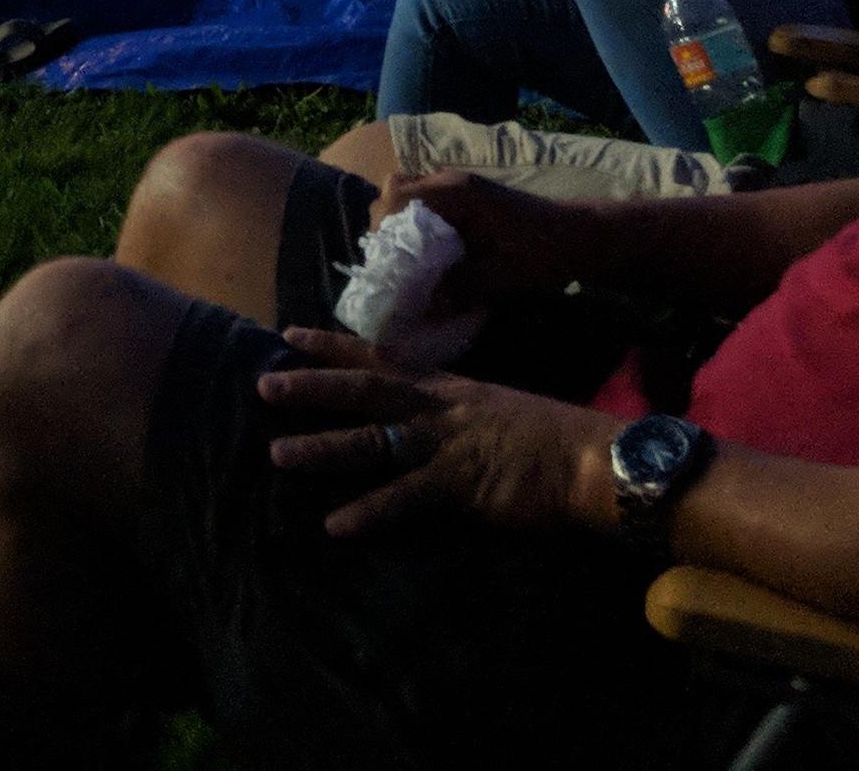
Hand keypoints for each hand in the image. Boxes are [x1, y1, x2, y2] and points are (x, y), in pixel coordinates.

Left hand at [256, 331, 619, 538]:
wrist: (596, 459)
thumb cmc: (556, 439)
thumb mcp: (499, 411)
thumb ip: (461, 412)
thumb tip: (432, 419)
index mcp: (450, 387)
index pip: (382, 356)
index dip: (335, 344)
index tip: (290, 332)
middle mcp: (441, 407)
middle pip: (366, 388)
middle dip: (312, 385)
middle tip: (263, 383)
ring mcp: (448, 444)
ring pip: (373, 441)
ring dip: (323, 448)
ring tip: (277, 454)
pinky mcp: (462, 485)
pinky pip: (405, 499)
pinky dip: (369, 512)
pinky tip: (335, 525)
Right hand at [366, 168, 596, 309]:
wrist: (583, 237)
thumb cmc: (547, 251)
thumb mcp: (506, 275)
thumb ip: (462, 288)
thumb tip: (423, 309)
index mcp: (457, 192)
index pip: (397, 197)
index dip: (385, 230)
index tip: (390, 266)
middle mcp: (452, 182)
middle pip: (395, 193)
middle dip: (389, 230)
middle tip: (398, 269)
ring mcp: (459, 188)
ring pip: (410, 199)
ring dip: (404, 231)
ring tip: (412, 268)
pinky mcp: (467, 201)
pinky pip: (428, 208)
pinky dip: (421, 231)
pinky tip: (433, 262)